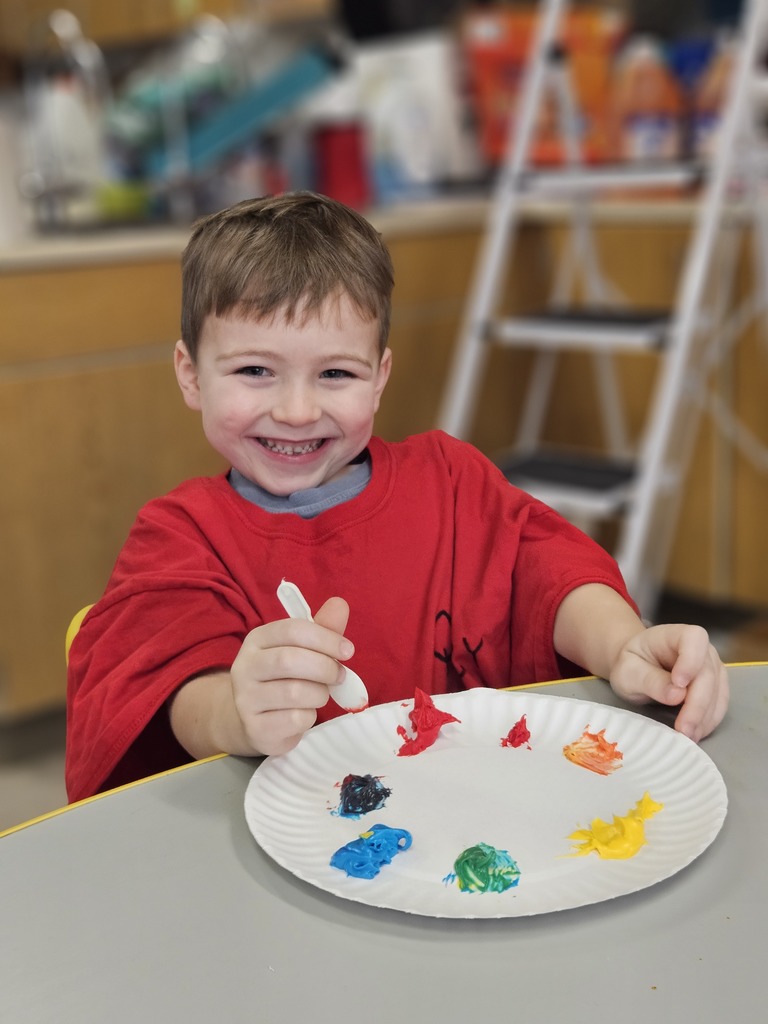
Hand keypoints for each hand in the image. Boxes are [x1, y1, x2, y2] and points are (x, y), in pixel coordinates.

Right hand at [230, 596, 352, 755]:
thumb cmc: (284, 678)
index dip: (326, 638)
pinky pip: (295, 719)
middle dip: (325, 667)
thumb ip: (322, 629)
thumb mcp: (301, 650)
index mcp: (257, 640)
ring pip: (295, 692)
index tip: (348, 650)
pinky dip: (310, 717)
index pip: (293, 630)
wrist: (253, 720)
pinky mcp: (255, 728)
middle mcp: (245, 667)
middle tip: (340, 676)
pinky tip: (304, 714)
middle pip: (290, 660)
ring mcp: (246, 699)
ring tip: (320, 694)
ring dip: (320, 693)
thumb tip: (341, 604)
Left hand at [608, 623, 728, 741]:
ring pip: (718, 692)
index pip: (694, 639)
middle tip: (684, 729)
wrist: (635, 669)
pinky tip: (695, 734)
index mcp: (675, 635)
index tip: (679, 684)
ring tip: (688, 737)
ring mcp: (711, 667)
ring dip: (705, 717)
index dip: (691, 660)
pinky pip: (718, 704)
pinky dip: (708, 721)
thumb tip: (677, 695)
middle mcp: (701, 649)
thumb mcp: (628, 671)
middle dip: (697, 704)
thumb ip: (650, 680)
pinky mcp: (715, 687)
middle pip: (708, 673)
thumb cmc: (630, 665)